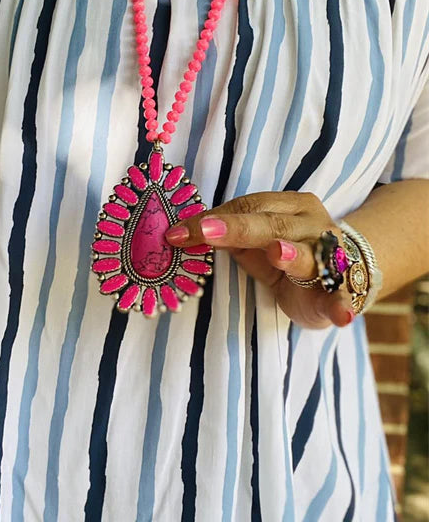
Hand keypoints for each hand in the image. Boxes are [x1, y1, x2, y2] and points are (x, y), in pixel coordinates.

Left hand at [164, 191, 355, 329]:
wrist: (343, 276)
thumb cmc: (288, 253)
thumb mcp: (256, 241)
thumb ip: (229, 236)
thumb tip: (184, 233)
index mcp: (292, 207)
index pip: (249, 207)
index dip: (212, 219)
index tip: (177, 233)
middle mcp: (314, 226)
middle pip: (272, 226)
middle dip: (237, 229)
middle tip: (206, 231)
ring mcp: (330, 259)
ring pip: (308, 257)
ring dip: (293, 256)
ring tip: (277, 254)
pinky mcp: (338, 294)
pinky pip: (340, 299)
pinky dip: (340, 306)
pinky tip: (340, 314)